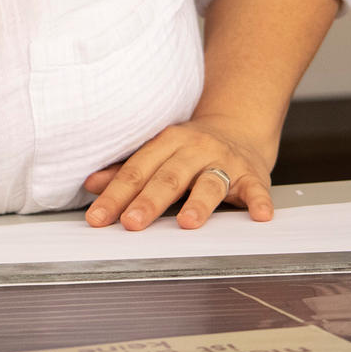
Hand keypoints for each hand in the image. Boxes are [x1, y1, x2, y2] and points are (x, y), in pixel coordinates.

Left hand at [81, 114, 277, 230]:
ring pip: (210, 183)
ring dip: (199, 203)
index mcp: (168, 142)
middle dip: (149, 201)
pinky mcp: (252, 175)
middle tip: (131, 223)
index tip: (99, 218)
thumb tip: (91, 185)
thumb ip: (128, 171)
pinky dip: (259, 201)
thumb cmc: (192, 149)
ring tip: (187, 222)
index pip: (137, 171)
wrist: (240, 128)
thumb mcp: (159, 153)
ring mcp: (225, 161)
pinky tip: (259, 215)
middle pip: (169, 177)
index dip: (116, 195)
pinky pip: (256, 189)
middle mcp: (196, 149)